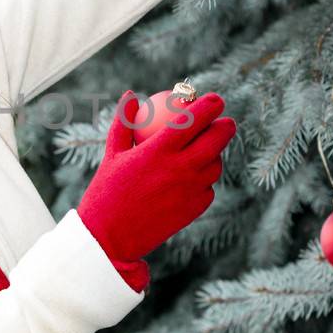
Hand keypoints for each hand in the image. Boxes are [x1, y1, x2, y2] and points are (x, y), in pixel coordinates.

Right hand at [77, 89, 235, 286]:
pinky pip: (208, 188)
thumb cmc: (106, 191)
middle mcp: (181, 168)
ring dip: (214, 154)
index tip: (215, 99)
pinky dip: (203, 180)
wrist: (110, 237)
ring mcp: (191, 190)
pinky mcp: (195, 209)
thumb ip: (124, 122)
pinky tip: (194, 178)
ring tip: (205, 151)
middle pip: (217, 139)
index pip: (195, 118)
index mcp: (160, 150)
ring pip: (215, 165)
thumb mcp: (111, 153)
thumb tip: (130, 95)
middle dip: (225, 126)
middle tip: (223, 122)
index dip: (211, 105)